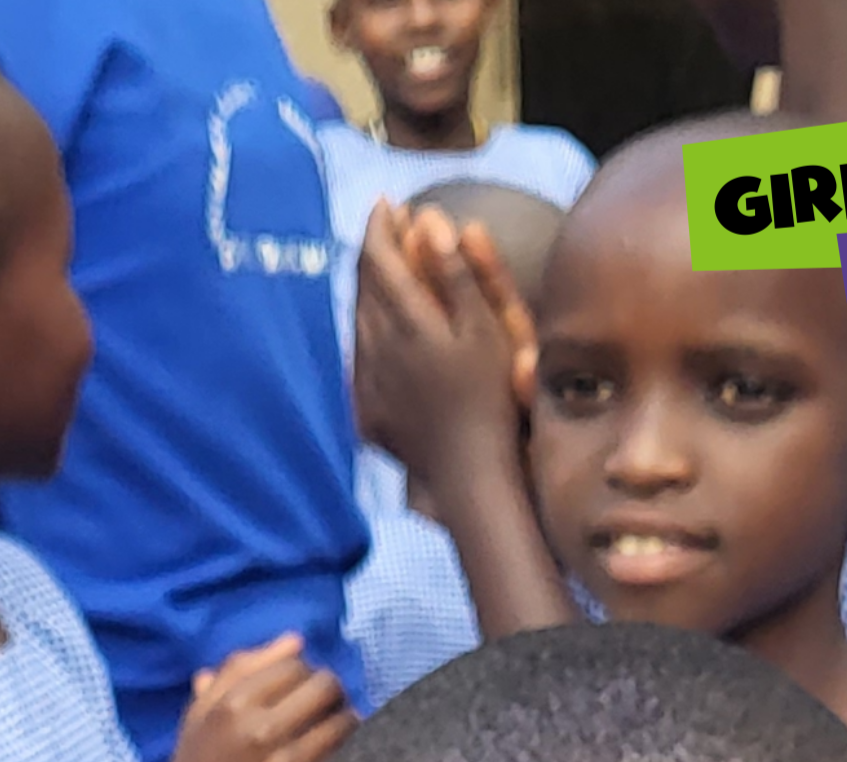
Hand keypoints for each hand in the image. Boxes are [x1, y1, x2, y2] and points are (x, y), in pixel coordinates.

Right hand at [155, 637, 357, 761]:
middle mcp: (256, 729)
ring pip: (343, 722)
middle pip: (324, 687)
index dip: (307, 675)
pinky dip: (351, 757)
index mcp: (230, 703)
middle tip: (330, 711)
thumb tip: (295, 640)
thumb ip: (239, 670)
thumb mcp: (201, 716)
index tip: (306, 694)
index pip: (294, 665)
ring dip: (349, 725)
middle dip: (334, 695)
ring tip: (341, 735)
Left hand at [353, 201, 533, 512]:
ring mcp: (369, 377)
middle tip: (386, 229)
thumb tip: (430, 220)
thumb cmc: (491, 401)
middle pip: (362, 283)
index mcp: (406, 320)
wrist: (470, 474)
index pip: (379, 256)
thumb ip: (456, 274)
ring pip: (356, 317)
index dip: (382, 225)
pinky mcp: (368, 407)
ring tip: (381, 271)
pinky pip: (357, 354)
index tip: (389, 202)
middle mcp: (377, 344)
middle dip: (374, 250)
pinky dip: (365, 328)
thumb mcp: (486, 332)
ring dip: (366, 287)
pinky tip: (377, 328)